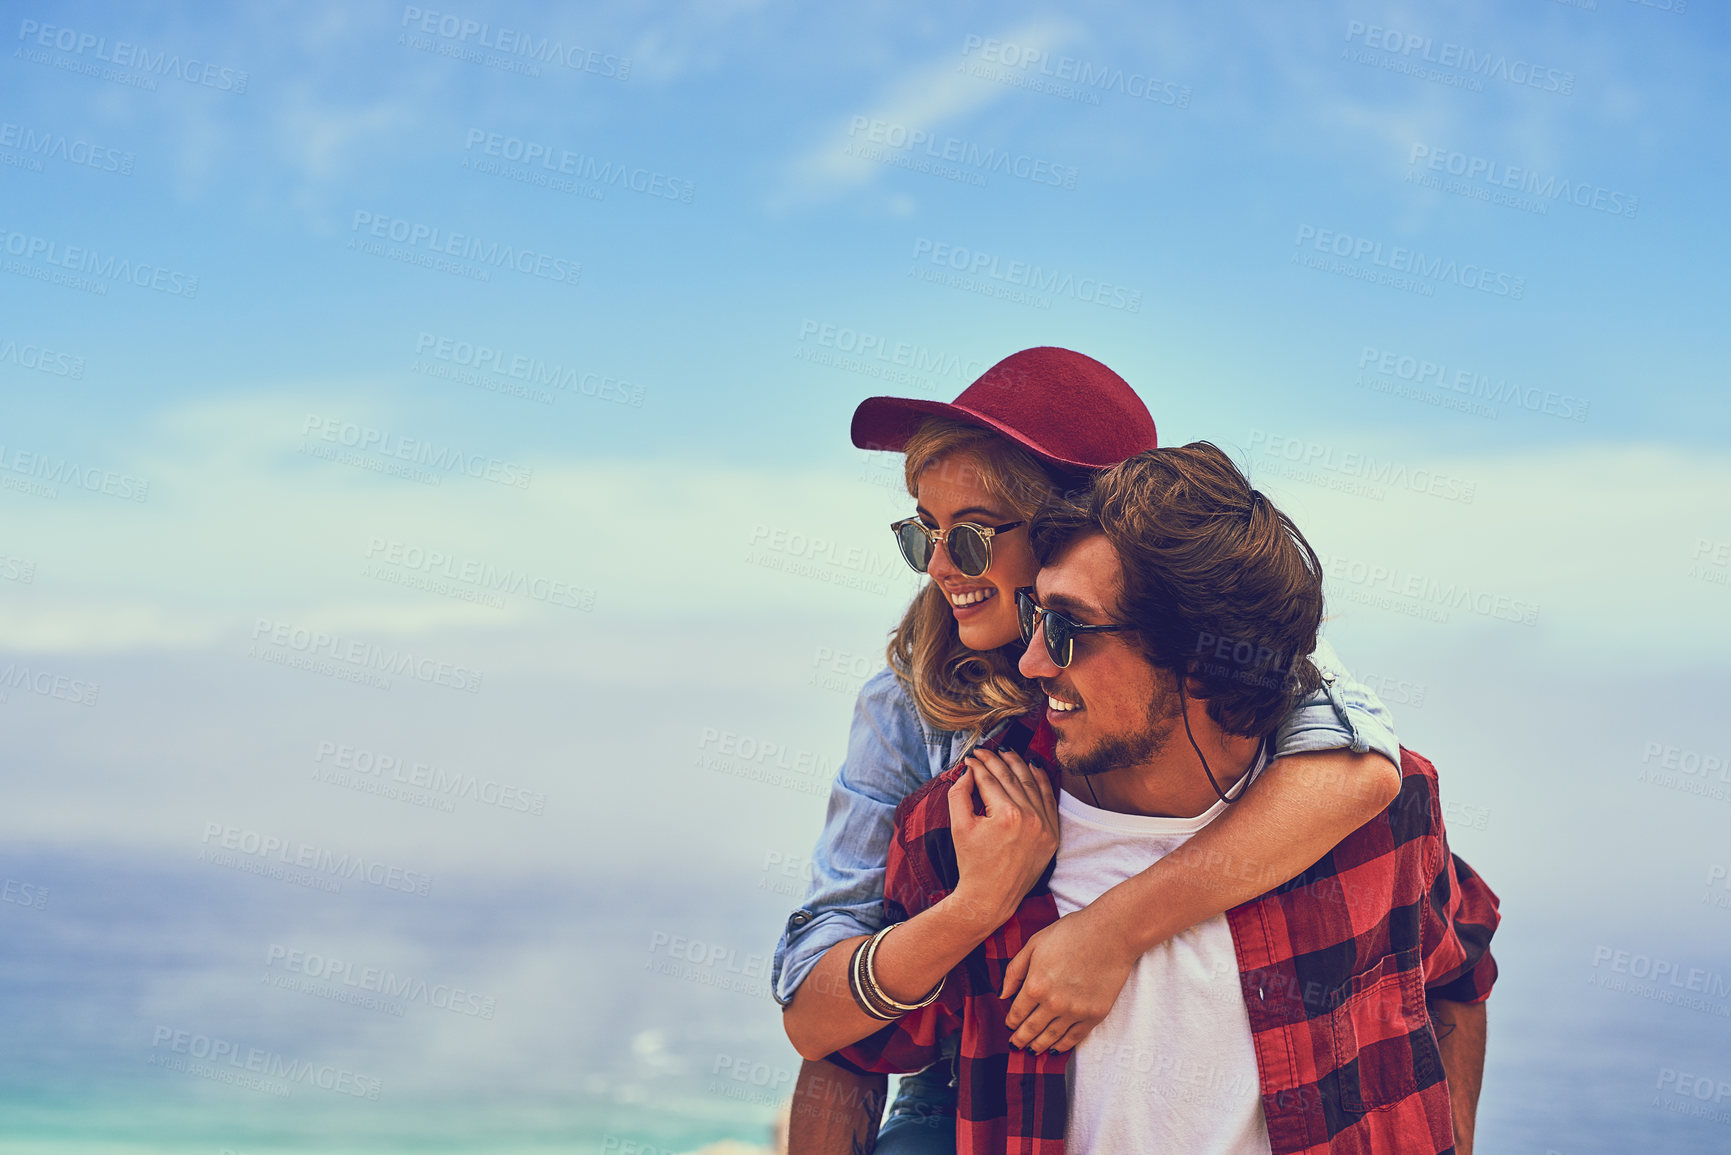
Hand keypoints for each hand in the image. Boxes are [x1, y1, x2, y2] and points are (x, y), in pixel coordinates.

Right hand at [947, 748, 1058, 925]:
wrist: (990, 897)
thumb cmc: (972, 863)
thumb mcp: (958, 825)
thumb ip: (960, 792)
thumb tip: (969, 770)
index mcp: (1006, 815)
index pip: (990, 779)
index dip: (978, 765)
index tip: (971, 757)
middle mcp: (1030, 818)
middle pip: (1011, 778)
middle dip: (995, 760)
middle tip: (984, 751)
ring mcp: (1045, 827)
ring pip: (1031, 784)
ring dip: (1018, 765)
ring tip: (1006, 753)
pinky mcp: (1053, 835)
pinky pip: (1049, 800)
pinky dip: (1042, 782)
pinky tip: (1033, 767)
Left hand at [1001, 904, 1137, 1052]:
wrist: (1111, 933)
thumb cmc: (1071, 932)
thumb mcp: (1034, 944)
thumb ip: (1014, 971)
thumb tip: (1002, 994)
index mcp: (1035, 985)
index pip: (1017, 1013)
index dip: (1011, 1022)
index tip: (1009, 1026)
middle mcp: (1053, 1003)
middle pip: (1031, 1029)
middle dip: (1021, 1039)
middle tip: (1015, 1046)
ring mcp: (1075, 1011)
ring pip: (1052, 1037)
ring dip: (1039, 1046)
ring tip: (1032, 1051)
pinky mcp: (1095, 1014)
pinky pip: (1075, 1037)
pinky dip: (1063, 1046)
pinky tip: (1056, 1049)